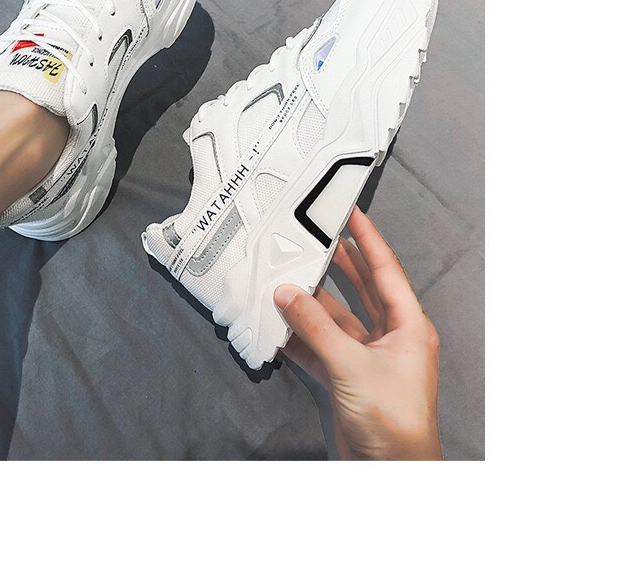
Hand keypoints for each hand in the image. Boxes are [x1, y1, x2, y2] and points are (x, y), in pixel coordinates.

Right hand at [275, 207, 441, 460]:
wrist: (391, 473)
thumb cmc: (393, 419)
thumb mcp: (352, 366)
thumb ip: (316, 327)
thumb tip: (286, 293)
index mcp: (408, 325)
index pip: (385, 270)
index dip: (368, 239)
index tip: (352, 211)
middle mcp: (390, 337)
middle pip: (360, 288)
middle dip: (338, 263)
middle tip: (315, 235)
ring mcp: (366, 357)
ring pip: (335, 318)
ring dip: (311, 302)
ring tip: (285, 276)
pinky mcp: (345, 378)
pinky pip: (319, 347)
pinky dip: (299, 336)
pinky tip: (278, 323)